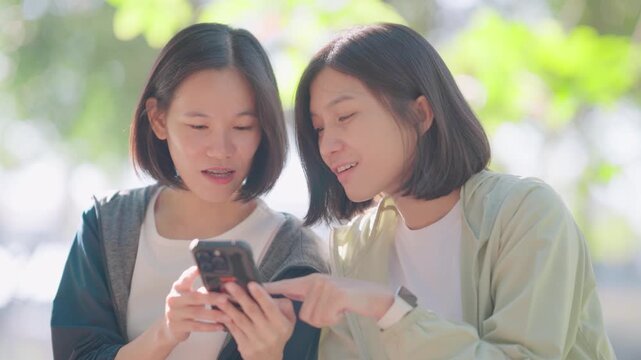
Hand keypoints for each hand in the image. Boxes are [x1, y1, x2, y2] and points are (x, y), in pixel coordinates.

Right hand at [162, 266, 228, 345]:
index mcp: (178, 288)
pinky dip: (210, 326)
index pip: (185, 278)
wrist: (171, 328)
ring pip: (197, 313)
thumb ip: (201, 290)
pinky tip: (220, 326)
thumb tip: (224, 285)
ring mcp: (173, 313)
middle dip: (212, 298)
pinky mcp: (177, 326)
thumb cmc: (186, 308)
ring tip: (228, 316)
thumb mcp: (189, 296)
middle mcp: (174, 299)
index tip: (203, 269)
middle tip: (226, 298)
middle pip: (195, 296)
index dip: (193, 273)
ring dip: (214, 314)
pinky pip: (196, 326)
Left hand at [215, 282, 294, 359]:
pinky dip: (227, 319)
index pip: (270, 307)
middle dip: (240, 296)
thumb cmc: (278, 334)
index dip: (260, 295)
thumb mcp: (289, 320)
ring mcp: (255, 340)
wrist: (269, 359)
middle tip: (230, 285)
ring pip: (240, 320)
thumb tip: (268, 292)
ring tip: (221, 297)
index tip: (251, 284)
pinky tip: (220, 311)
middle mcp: (268, 332)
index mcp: (281, 324)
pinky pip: (234, 330)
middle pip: (252, 311)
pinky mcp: (244, 346)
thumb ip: (283, 305)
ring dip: (229, 307)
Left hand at [264, 274, 393, 327]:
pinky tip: (343, 310)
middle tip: (333, 309)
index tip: (252, 288)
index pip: (286, 285)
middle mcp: (315, 281)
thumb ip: (308, 296)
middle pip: (302, 313)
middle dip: (318, 317)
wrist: (373, 296)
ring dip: (326, 318)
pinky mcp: (334, 295)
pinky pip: (323, 319)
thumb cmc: (348, 298)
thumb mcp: (326, 294)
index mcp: (311, 280)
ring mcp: (324, 287)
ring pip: (312, 318)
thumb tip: (293, 307)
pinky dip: (334, 319)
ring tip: (338, 308)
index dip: (269, 289)